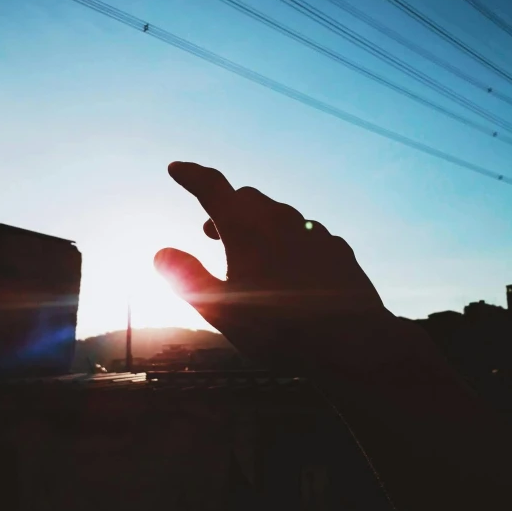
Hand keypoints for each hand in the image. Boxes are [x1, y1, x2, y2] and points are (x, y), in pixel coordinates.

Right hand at [155, 162, 402, 372]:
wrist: (350, 342)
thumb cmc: (278, 329)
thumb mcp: (220, 310)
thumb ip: (187, 277)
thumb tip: (160, 253)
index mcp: (246, 228)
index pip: (212, 187)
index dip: (191, 175)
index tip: (177, 168)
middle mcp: (281, 220)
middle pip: (246, 198)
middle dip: (224, 207)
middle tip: (209, 231)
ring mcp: (313, 232)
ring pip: (279, 214)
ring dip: (257, 223)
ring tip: (250, 250)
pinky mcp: (336, 248)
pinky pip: (307, 233)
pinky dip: (289, 239)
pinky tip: (291, 264)